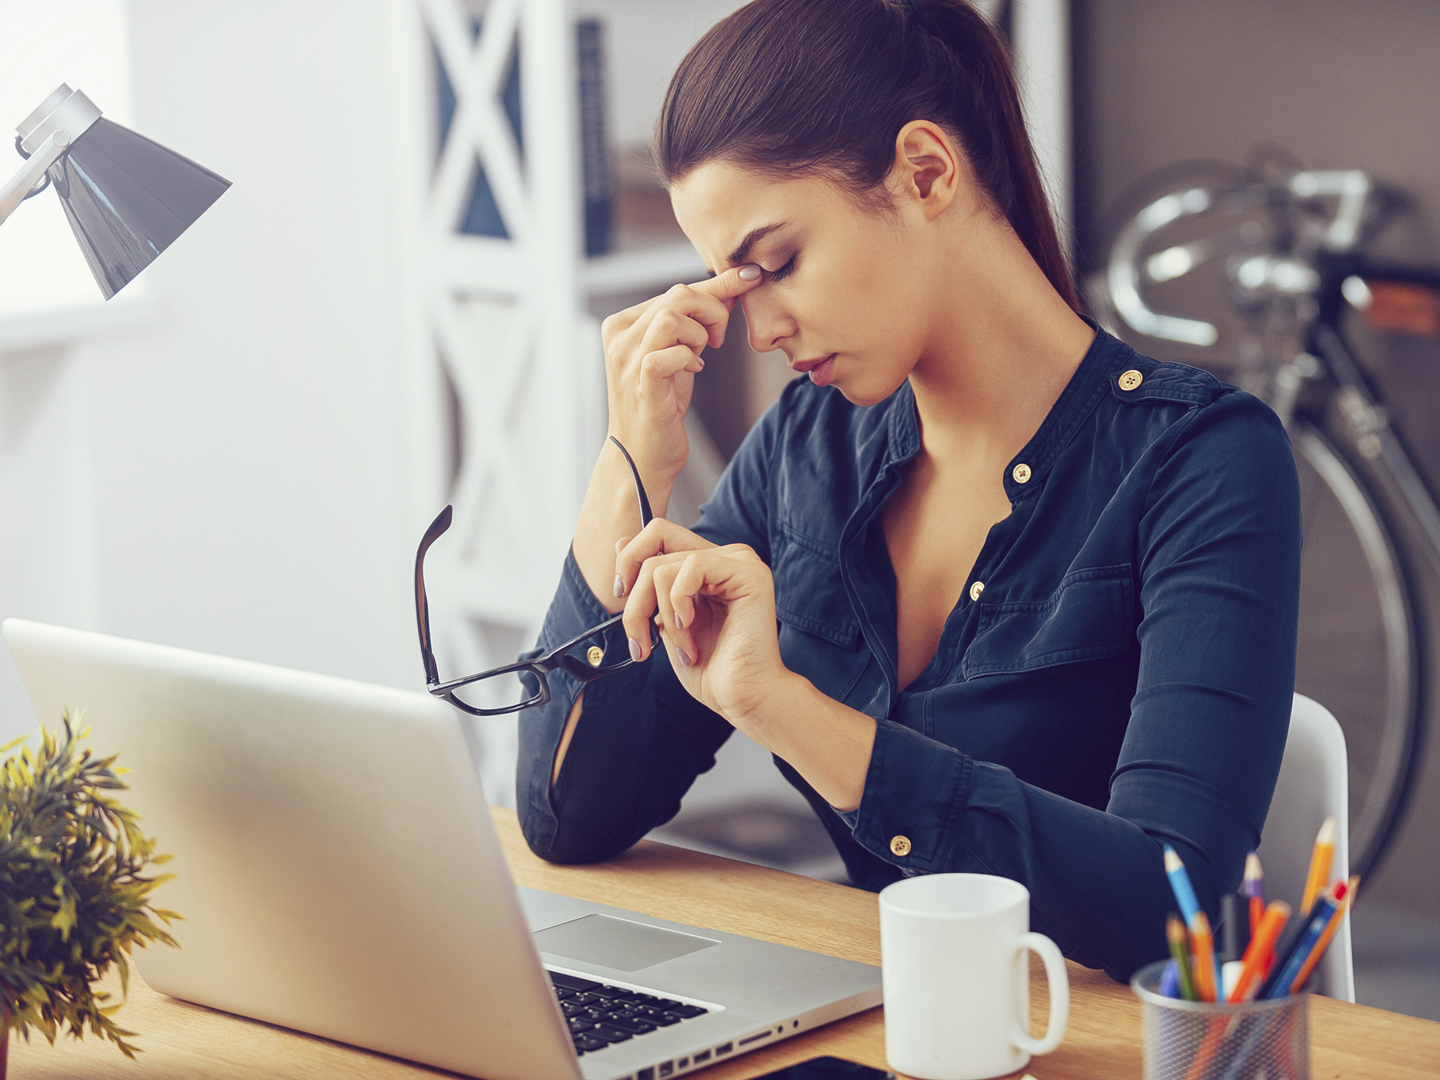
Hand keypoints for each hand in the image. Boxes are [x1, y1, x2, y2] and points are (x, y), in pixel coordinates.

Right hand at [601, 265, 761, 486]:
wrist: (642, 456)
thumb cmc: (661, 404)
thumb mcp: (680, 353)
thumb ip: (697, 321)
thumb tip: (734, 286)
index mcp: (623, 324)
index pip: (674, 290)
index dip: (717, 286)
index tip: (750, 277)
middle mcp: (619, 337)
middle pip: (677, 296)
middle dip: (713, 312)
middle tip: (718, 339)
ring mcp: (625, 359)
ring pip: (673, 316)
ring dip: (700, 334)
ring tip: (701, 355)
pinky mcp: (640, 382)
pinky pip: (671, 352)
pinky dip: (689, 358)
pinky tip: (693, 371)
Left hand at [615, 519, 784, 727]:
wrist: (742, 697)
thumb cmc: (712, 669)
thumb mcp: (665, 621)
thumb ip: (649, 585)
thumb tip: (620, 544)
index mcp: (707, 566)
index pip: (658, 534)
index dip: (629, 560)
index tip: (621, 596)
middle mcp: (724, 557)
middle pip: (653, 549)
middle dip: (635, 601)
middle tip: (641, 638)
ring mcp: (739, 562)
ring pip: (663, 566)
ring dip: (660, 616)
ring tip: (682, 646)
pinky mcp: (749, 573)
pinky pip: (692, 567)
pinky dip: (679, 606)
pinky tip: (692, 630)